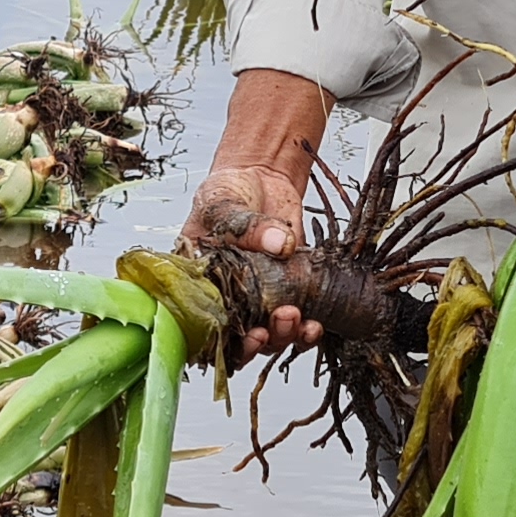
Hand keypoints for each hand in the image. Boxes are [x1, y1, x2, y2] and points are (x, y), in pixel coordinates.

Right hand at [182, 157, 319, 363]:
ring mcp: (259, 298)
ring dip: (285, 336)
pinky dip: (306, 330)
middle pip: (240, 339)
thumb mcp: (222, 201)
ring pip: (270, 336)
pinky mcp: (288, 291)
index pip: (206, 327)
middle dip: (261, 342)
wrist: (261, 174)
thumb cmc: (227, 189)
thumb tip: (282, 244)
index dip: (226, 341)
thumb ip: (246, 224)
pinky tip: (315, 325)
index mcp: (200, 283)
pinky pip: (296, 321)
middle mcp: (228, 298)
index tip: (249, 336)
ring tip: (298, 319)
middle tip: (275, 325)